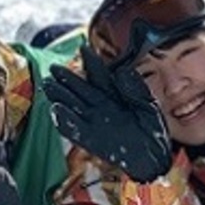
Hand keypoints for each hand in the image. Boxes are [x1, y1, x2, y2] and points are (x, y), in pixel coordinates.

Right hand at [45, 43, 172, 182]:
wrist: (155, 156)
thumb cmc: (153, 129)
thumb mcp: (148, 104)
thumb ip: (134, 88)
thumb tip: (121, 71)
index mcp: (115, 94)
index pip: (99, 75)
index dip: (91, 62)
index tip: (83, 48)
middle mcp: (101, 106)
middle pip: (80, 89)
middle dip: (67, 78)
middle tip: (53, 68)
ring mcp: (95, 122)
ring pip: (74, 106)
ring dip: (61, 97)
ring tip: (49, 86)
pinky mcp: (92, 139)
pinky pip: (76, 129)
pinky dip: (66, 121)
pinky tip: (56, 111)